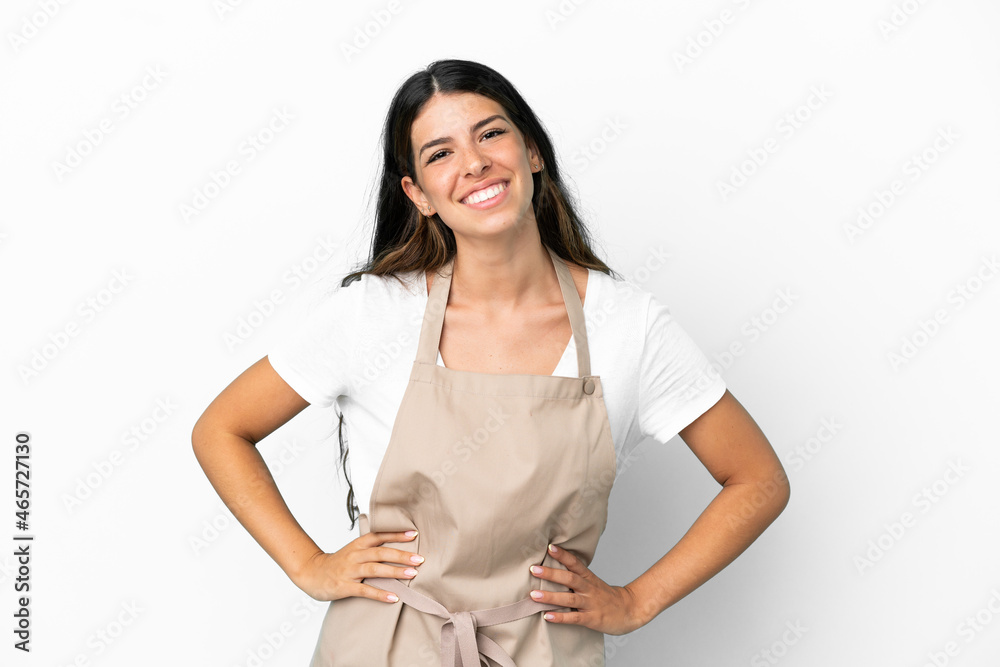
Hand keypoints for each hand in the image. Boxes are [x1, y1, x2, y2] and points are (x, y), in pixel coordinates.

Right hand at [292, 530, 422, 602]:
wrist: (311, 573)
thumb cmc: (337, 563)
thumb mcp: (353, 550)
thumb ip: (371, 547)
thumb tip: (396, 544)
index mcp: (358, 544)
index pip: (379, 536)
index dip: (396, 534)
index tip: (414, 534)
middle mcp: (355, 555)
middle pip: (380, 553)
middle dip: (401, 555)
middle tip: (419, 559)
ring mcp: (349, 571)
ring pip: (374, 569)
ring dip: (394, 571)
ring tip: (412, 574)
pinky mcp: (345, 587)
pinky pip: (365, 590)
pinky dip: (380, 593)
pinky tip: (393, 597)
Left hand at [529, 544, 644, 635]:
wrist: (630, 610)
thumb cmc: (607, 596)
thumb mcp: (593, 582)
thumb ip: (576, 577)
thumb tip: (553, 570)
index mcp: (589, 578)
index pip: (575, 563)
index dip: (563, 555)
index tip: (550, 547)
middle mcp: (589, 589)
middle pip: (570, 579)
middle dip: (551, 574)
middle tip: (534, 569)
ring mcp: (590, 604)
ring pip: (569, 599)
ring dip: (550, 597)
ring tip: (534, 595)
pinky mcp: (592, 619)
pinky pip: (574, 618)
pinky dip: (560, 617)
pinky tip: (547, 616)